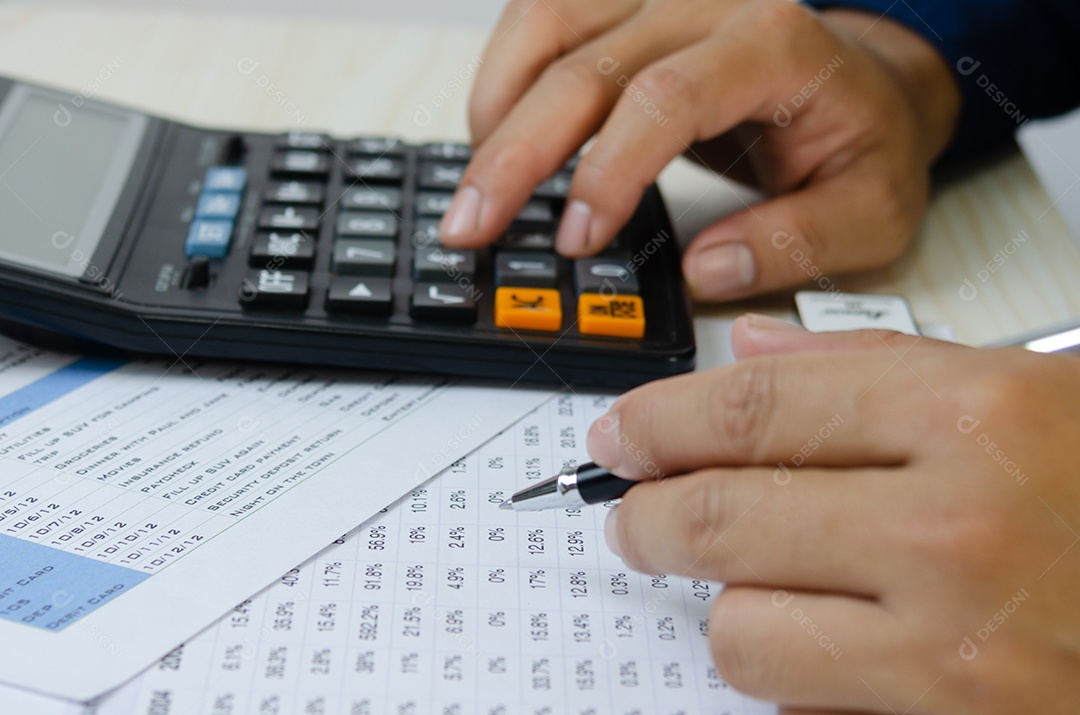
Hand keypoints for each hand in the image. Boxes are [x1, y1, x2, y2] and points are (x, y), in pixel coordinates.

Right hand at [438, 0, 959, 301]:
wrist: (863, 83)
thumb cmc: (862, 141)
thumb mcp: (870, 210)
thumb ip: (798, 241)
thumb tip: (709, 270)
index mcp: (774, 45)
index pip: (665, 98)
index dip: (606, 170)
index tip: (574, 240)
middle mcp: (709, 3)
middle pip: (583, 61)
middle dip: (514, 151)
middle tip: (472, 225)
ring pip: (545, 22)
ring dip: (495, 107)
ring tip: (476, 187)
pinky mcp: (628, 6)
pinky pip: (543, 18)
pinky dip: (505, 78)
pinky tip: (495, 135)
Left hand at [588, 315, 1079, 712]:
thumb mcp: (1023, 390)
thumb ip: (872, 367)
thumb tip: (750, 354)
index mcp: (972, 414)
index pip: (752, 408)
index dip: (658, 420)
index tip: (618, 436)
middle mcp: (956, 528)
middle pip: (719, 514)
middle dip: (646, 516)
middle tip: (632, 512)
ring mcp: (956, 647)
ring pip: (741, 630)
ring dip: (729, 605)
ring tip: (754, 582)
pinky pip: (802, 703)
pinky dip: (790, 671)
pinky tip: (827, 639)